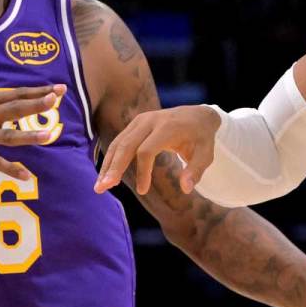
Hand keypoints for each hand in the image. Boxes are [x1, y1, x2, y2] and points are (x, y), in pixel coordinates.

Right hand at [0, 84, 65, 178]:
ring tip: (48, 136)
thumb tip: (20, 106)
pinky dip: (11, 169)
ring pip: (6, 136)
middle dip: (34, 105)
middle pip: (12, 109)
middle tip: (54, 100)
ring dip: (28, 136)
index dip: (38, 92)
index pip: (16, 95)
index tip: (59, 89)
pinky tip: (26, 176)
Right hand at [95, 105, 220, 194]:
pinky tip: (106, 175)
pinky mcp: (135, 124)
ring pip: (118, 143)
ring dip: (108, 165)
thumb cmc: (202, 138)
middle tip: (102, 188)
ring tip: (99, 186)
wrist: (199, 115)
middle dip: (114, 167)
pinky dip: (111, 158)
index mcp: (167, 127)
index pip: (146, 150)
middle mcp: (150, 120)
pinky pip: (120, 141)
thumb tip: (186, 189)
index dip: (142, 171)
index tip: (143, 191)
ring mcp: (140, 120)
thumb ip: (196, 170)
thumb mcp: (206, 154)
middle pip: (126, 145)